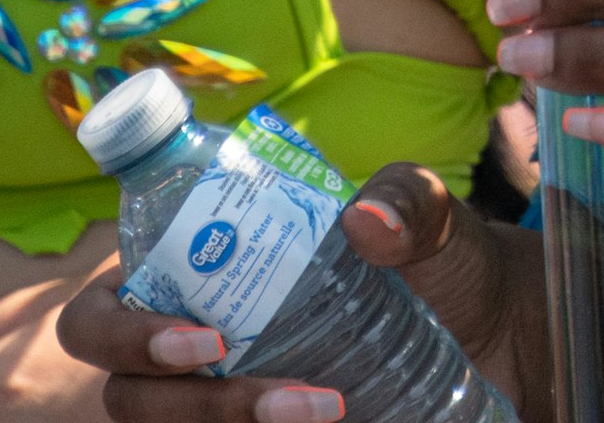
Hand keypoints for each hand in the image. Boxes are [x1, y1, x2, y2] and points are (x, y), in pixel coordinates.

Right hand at [54, 166, 544, 422]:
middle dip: (176, 398)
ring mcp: (224, 407)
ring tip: (328, 409)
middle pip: (124, 394)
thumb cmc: (440, 263)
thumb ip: (406, 201)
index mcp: (193, 279)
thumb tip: (366, 221)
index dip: (120, 331)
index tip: (206, 339)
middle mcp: (194, 353)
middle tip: (245, 370)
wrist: (501, 334)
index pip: (102, 310)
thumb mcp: (430, 218)